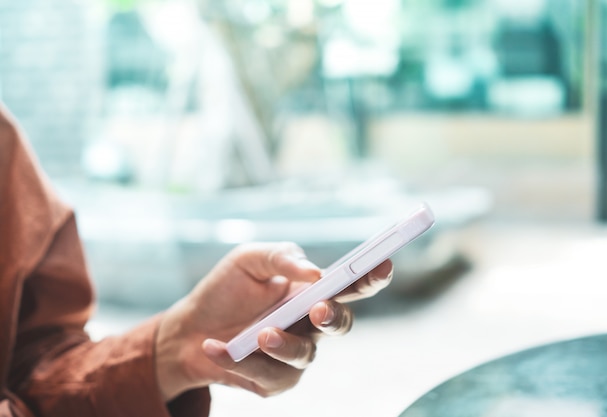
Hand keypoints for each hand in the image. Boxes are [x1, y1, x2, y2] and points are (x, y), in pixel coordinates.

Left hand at [156, 242, 392, 399]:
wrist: (188, 328)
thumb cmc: (225, 291)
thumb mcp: (248, 259)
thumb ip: (282, 256)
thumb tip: (314, 271)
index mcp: (311, 291)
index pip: (349, 284)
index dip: (371, 277)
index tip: (383, 265)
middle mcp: (309, 323)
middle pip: (341, 324)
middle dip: (334, 317)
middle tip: (318, 310)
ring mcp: (294, 353)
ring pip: (305, 355)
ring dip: (285, 345)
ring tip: (261, 335)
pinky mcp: (275, 381)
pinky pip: (268, 375)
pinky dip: (239, 361)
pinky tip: (215, 347)